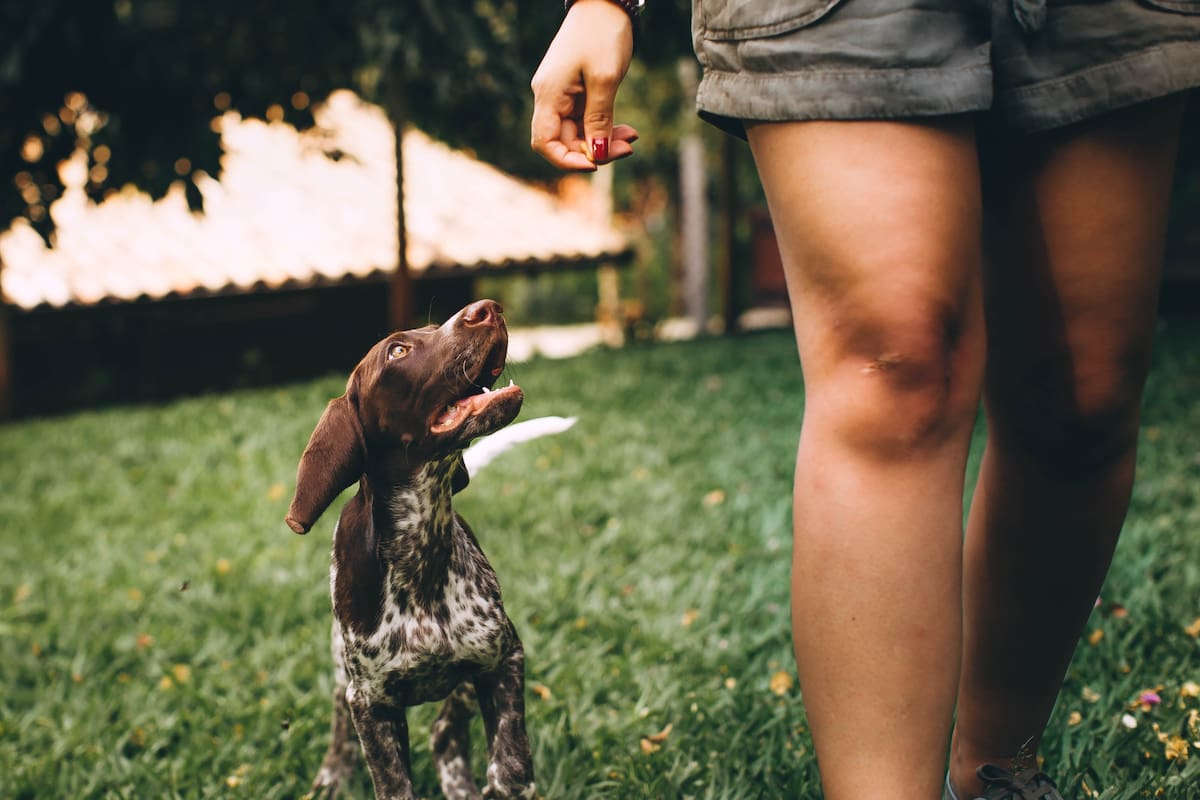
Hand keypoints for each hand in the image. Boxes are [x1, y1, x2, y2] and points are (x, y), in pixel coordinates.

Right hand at [530, 0, 638, 170]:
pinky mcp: (576, 92)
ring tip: (632, 138)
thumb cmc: (602, 34)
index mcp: (549, 95)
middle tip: (629, 148)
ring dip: (604, 141)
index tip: (595, 164)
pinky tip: (627, 130)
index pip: (545, 143)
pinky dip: (605, 128)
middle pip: (565, 141)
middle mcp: (551, 98)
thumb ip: (599, 119)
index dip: (567, 160)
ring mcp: (563, 95)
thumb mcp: (605, 79)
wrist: (606, 2)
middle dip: (595, 150)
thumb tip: (597, 154)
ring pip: (579, 133)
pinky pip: (587, 120)